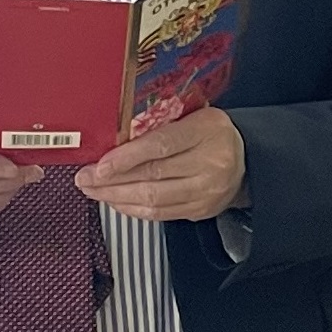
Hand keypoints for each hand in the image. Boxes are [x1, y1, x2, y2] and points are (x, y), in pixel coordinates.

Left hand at [77, 106, 246, 223]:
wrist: (246, 159)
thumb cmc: (211, 133)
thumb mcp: (190, 115)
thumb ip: (158, 126)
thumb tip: (113, 141)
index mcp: (205, 132)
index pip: (160, 147)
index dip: (125, 158)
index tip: (99, 165)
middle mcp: (210, 164)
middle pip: (153, 177)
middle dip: (111, 181)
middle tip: (85, 178)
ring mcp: (206, 192)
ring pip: (154, 201)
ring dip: (117, 197)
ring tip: (94, 191)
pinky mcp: (201, 211)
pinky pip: (161, 215)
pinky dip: (133, 209)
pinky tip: (115, 201)